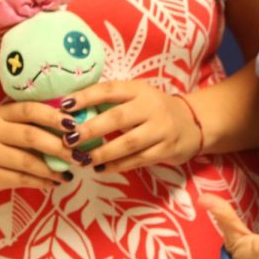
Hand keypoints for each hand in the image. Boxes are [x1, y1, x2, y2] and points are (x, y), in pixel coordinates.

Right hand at [0, 100, 75, 208]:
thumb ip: (34, 126)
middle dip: (59, 146)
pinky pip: (21, 178)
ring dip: (52, 168)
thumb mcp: (10, 131)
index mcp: (0, 113)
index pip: (29, 109)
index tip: (74, 124)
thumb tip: (75, 128)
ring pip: (27, 160)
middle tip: (79, 155)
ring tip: (70, 172)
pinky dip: (42, 181)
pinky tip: (55, 182)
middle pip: (31, 135)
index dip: (53, 116)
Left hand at [65, 80, 200, 172]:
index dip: (86, 96)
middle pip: (117, 118)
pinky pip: (137, 160)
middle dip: (91, 129)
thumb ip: (112, 102)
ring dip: (102, 152)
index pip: (110, 90)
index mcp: (139, 89)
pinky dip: (117, 166)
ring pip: (127, 143)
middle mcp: (151, 107)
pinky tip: (100, 169)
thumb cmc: (154, 110)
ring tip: (82, 159)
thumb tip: (71, 112)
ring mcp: (161, 129)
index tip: (64, 106)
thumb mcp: (138, 97)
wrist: (193, 123)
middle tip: (69, 139)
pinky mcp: (166, 149)